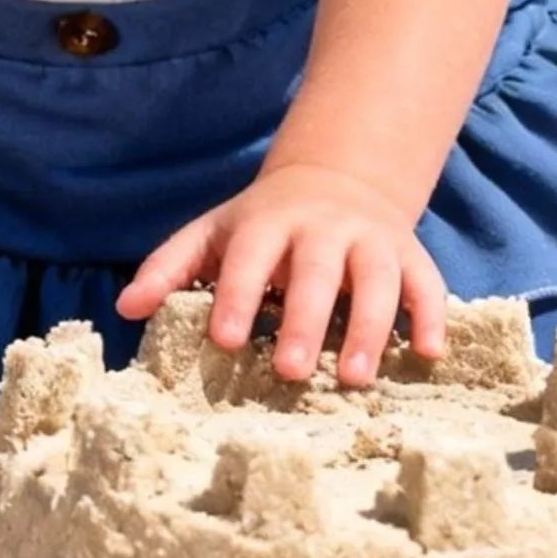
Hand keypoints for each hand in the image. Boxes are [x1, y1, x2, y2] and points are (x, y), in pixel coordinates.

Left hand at [117, 162, 446, 386]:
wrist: (338, 179)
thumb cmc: (261, 224)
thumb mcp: (212, 234)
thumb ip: (169, 268)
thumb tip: (126, 308)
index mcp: (268, 222)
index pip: (251, 258)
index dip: (238, 296)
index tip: (227, 340)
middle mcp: (324, 228)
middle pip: (318, 272)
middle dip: (305, 321)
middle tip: (291, 372)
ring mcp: (372, 241)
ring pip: (378, 280)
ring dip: (371, 328)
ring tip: (355, 378)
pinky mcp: (410, 256)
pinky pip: (427, 284)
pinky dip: (431, 317)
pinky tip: (428, 355)